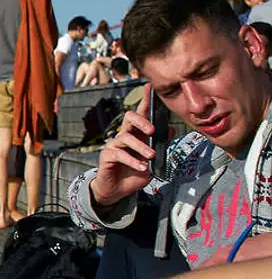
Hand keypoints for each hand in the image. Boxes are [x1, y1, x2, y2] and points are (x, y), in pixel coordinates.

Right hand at [88, 90, 154, 207]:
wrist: (117, 191)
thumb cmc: (134, 173)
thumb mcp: (153, 160)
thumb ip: (161, 145)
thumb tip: (172, 129)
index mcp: (136, 134)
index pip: (141, 114)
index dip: (145, 100)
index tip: (149, 87)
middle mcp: (124, 135)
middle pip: (129, 118)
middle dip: (142, 121)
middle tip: (152, 131)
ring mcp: (114, 145)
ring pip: (126, 137)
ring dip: (141, 147)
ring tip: (151, 156)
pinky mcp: (107, 156)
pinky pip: (120, 154)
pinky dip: (133, 161)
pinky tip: (142, 167)